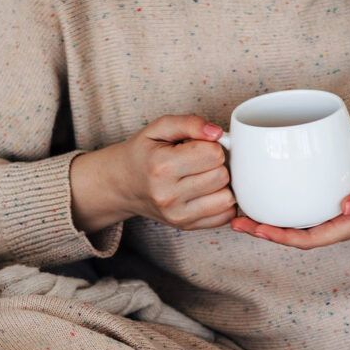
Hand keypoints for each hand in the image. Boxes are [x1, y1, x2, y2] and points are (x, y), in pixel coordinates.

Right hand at [71, 115, 234, 232]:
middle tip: (202, 162)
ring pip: (227, 198)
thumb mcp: (159, 128)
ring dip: (222, 185)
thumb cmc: (144, 153)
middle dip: (218, 165)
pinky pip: (225, 216)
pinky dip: (222, 202)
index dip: (212, 146)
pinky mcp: (187, 226)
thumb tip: (217, 132)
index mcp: (162, 167)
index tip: (200, 147)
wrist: (122, 185)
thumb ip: (189, 123)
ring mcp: (178, 215)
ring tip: (205, 177)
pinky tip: (208, 192)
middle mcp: (169, 195)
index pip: (213, 154)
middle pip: (222, 176)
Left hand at [229, 166, 349, 248]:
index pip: (304, 239)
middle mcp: (335, 222)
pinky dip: (286, 198)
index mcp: (345, 227)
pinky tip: (272, 186)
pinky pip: (304, 203)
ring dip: (270, 216)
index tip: (254, 229)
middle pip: (292, 232)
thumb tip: (345, 205)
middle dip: (263, 229)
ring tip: (243, 206)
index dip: (278, 237)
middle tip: (233, 218)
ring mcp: (334, 211)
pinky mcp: (334, 196)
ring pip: (295, 219)